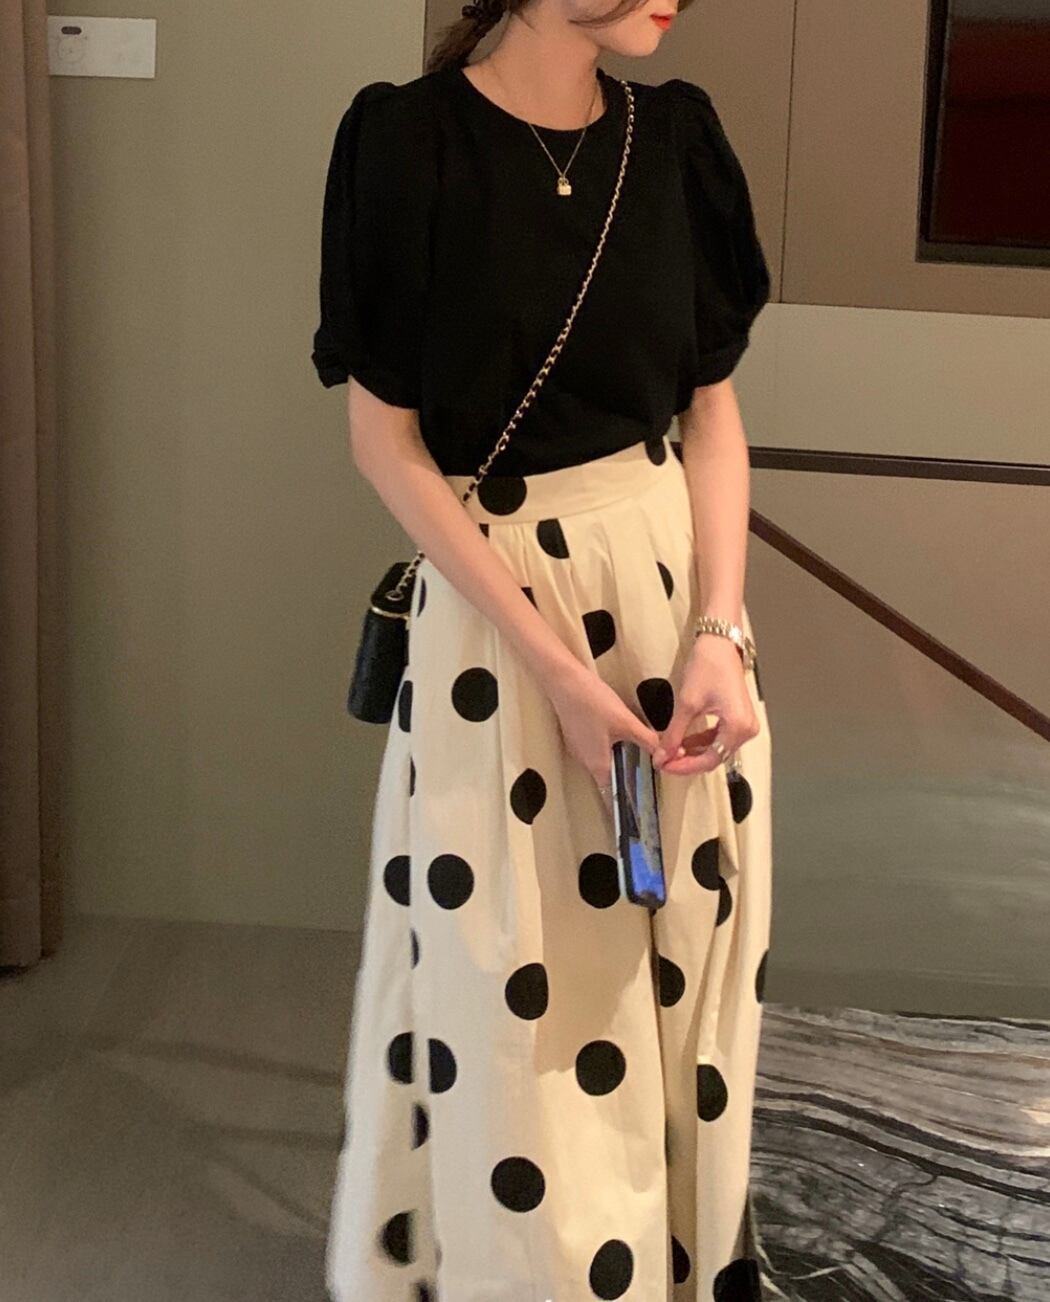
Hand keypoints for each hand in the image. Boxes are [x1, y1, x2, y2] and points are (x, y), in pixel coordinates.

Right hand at [545, 661, 659, 812]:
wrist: (564, 681)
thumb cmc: (593, 703)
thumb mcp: (626, 722)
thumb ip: (648, 741)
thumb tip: (670, 755)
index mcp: (598, 764)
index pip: (613, 793)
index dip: (626, 800)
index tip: (639, 807)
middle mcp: (585, 761)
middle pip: (609, 776)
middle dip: (626, 776)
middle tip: (646, 775)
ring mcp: (578, 748)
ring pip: (602, 761)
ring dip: (617, 760)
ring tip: (637, 754)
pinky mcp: (576, 735)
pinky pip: (595, 749)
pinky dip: (608, 748)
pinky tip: (618, 735)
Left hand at [653, 634, 758, 776]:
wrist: (719, 644)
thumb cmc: (708, 667)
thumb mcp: (687, 704)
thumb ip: (674, 735)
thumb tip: (662, 756)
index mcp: (738, 728)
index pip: (710, 760)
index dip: (684, 767)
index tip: (664, 765)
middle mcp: (747, 730)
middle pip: (714, 757)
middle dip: (687, 761)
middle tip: (664, 760)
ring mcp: (744, 724)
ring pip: (716, 749)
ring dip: (693, 752)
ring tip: (670, 751)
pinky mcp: (738, 719)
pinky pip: (719, 738)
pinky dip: (701, 742)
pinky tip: (683, 741)